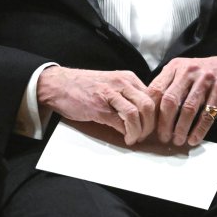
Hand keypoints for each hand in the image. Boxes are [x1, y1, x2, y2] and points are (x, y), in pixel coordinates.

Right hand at [36, 67, 156, 144]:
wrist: (59, 85)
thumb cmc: (85, 87)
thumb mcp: (112, 84)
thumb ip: (128, 94)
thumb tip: (146, 114)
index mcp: (128, 78)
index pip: (153, 95)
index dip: (157, 113)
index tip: (154, 125)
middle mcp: (122, 83)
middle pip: (149, 105)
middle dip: (151, 125)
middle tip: (145, 135)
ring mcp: (110, 95)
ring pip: (137, 114)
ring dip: (139, 131)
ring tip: (134, 138)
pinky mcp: (99, 108)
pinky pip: (121, 122)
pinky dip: (127, 134)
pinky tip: (125, 138)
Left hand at [148, 50, 216, 145]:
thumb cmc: (207, 73)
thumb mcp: (185, 70)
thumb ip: (169, 84)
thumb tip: (150, 107)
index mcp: (176, 66)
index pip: (156, 88)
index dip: (151, 109)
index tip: (149, 124)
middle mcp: (189, 70)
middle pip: (170, 100)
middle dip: (165, 122)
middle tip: (163, 137)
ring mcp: (206, 80)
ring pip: (188, 109)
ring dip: (181, 128)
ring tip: (178, 140)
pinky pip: (207, 114)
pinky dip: (199, 130)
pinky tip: (194, 139)